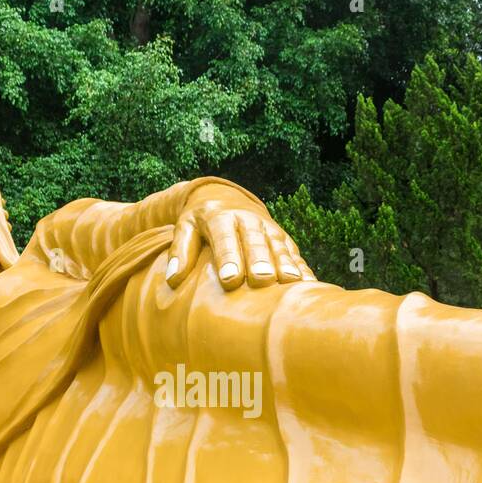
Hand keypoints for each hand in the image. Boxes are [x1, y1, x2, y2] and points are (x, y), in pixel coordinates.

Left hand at [165, 185, 315, 289]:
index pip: (224, 238)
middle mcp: (246, 220)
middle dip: (260, 260)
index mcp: (219, 217)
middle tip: (262, 280)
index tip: (230, 280)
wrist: (222, 197)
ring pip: (277, 245)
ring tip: (292, 283)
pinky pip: (293, 252)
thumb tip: (173, 279)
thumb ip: (180, 251)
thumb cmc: (199, 222)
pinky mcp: (282, 237)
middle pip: (254, 241)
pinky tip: (309, 284)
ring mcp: (267, 227)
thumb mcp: (184, 229)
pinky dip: (301, 267)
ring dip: (286, 263)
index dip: (228, 258)